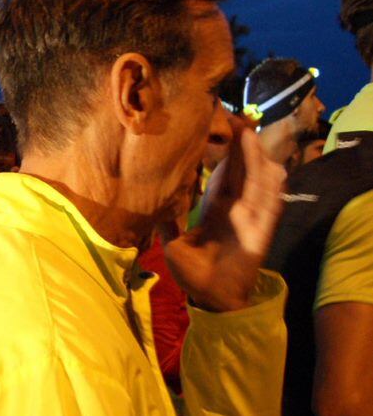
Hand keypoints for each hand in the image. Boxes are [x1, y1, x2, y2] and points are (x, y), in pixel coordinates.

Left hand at [162, 115, 284, 311]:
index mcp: (218, 207)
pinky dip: (271, 189)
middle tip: (237, 118)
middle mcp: (238, 208)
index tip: (220, 125)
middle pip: (243, 169)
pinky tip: (271, 171)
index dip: (225, 149)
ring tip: (250, 136)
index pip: (224, 171)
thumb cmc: (194, 272)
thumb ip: (165, 220)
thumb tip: (143, 201)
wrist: (210, 298)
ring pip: (260, 182)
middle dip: (242, 145)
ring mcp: (251, 219)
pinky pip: (270, 208)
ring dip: (257, 160)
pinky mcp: (260, 234)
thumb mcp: (173, 242)